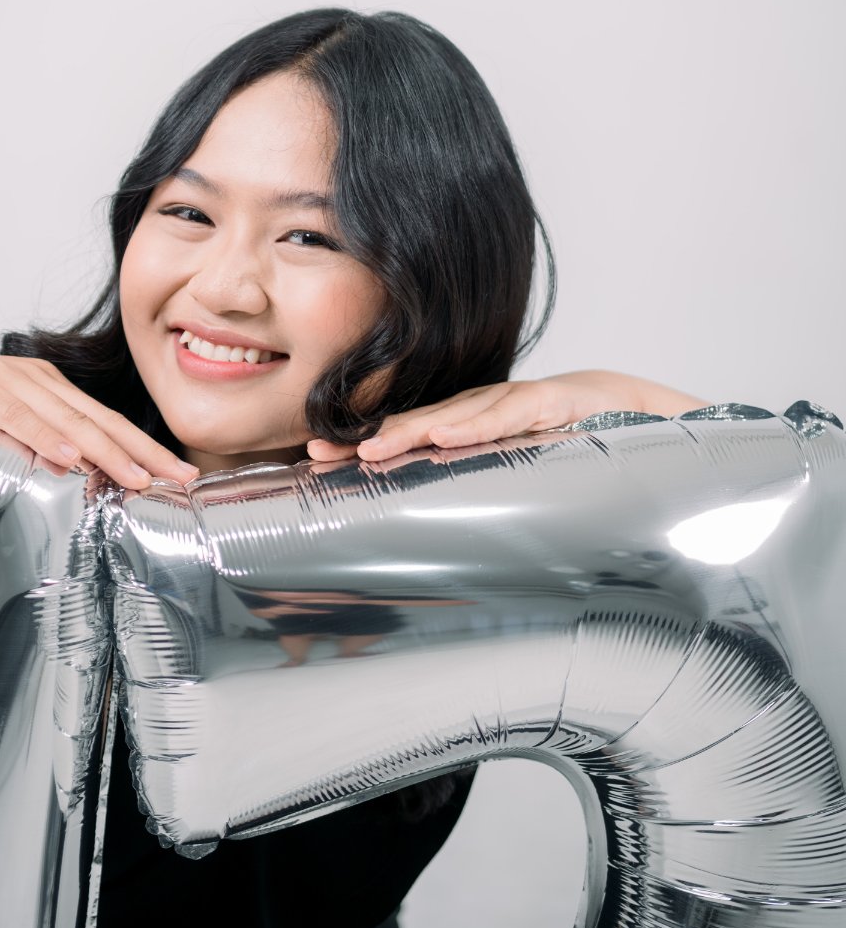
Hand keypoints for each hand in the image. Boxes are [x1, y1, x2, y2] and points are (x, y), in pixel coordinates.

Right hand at [0, 342, 199, 489]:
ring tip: (141, 478)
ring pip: (67, 419)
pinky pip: (14, 415)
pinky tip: (70, 459)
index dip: (145, 449)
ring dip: (107, 450)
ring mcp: (2, 380)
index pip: (106, 424)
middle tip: (183, 480)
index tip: (181, 477)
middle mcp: (33, 381)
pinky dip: (44, 436)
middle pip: (100, 421)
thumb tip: (67, 492)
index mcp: (44, 392)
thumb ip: (26, 456)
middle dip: (144, 452)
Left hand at [306, 371, 628, 462]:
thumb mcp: (505, 460)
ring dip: (407, 432)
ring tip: (370, 448)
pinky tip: (445, 436)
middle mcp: (476, 407)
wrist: (614, 399)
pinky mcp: (544, 401)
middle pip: (414, 422)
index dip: (360, 443)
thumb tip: (422, 528)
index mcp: (462, 421)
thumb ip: (467, 478)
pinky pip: (503, 414)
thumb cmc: (551, 434)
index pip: (403, 432)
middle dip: (367, 438)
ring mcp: (507, 400)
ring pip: (451, 416)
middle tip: (324, 454)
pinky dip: (472, 426)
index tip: (314, 459)